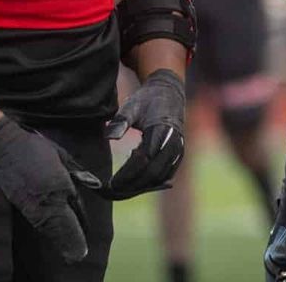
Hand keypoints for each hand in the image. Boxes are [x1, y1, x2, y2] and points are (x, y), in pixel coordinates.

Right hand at [0, 116, 100, 264]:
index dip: (78, 237)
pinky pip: (39, 225)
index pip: (72, 219)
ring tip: (68, 251)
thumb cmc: (34, 148)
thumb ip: (79, 173)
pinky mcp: (20, 207)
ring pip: (49, 232)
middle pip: (61, 232)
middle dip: (71, 243)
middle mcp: (46, 202)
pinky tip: (53, 236)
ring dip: (60, 241)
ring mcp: (31, 207)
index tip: (83, 250)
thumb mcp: (62, 155)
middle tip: (78, 255)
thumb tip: (95, 184)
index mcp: (59, 187)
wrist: (2, 147)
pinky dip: (49, 233)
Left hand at [102, 68, 185, 199]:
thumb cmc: (147, 99)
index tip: (110, 183)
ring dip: (139, 187)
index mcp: (162, 132)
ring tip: (119, 191)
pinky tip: (132, 183)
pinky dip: (148, 183)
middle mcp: (173, 145)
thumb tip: (109, 137)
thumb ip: (121, 121)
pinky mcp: (177, 156)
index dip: (127, 174)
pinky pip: (163, 176)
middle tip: (110, 192)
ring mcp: (177, 152)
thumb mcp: (132, 106)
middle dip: (131, 186)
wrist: (169, 93)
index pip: (144, 161)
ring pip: (159, 179)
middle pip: (152, 174)